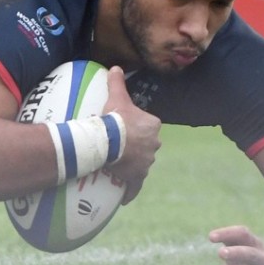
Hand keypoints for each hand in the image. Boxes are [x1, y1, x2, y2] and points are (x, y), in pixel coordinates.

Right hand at [102, 66, 160, 202]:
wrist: (109, 141)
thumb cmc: (115, 119)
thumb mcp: (116, 97)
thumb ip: (117, 82)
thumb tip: (116, 67)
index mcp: (152, 125)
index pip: (148, 125)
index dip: (136, 126)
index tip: (123, 126)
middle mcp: (154, 144)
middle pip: (145, 144)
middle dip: (135, 145)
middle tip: (117, 143)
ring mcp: (146, 162)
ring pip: (140, 162)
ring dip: (131, 163)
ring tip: (114, 161)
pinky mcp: (137, 176)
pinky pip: (135, 185)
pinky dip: (131, 191)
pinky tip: (126, 197)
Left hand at [209, 225, 263, 264]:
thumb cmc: (249, 263)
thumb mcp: (240, 250)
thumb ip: (229, 241)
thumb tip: (212, 236)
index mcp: (255, 245)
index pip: (243, 234)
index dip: (227, 233)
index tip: (210, 237)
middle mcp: (263, 259)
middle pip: (252, 253)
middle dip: (236, 252)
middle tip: (220, 253)